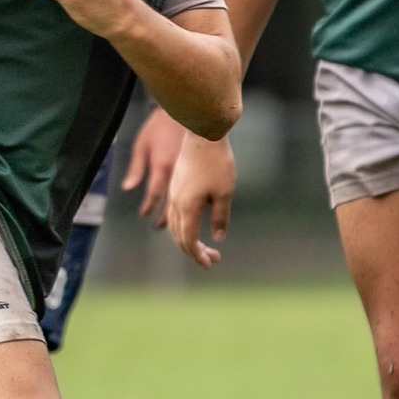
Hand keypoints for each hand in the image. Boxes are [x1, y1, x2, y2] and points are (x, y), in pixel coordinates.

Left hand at [122, 107, 188, 226]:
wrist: (185, 109)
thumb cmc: (160, 125)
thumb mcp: (141, 143)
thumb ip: (136, 167)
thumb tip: (127, 187)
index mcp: (161, 166)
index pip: (153, 194)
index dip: (148, 207)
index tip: (144, 215)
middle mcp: (176, 173)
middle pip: (171, 202)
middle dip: (165, 218)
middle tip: (158, 227)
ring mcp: (190, 172)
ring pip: (185, 199)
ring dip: (179, 213)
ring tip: (174, 222)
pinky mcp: (200, 169)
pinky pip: (196, 191)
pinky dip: (191, 201)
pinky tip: (189, 205)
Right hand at [164, 133, 236, 267]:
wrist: (203, 134)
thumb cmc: (217, 162)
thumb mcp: (225, 192)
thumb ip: (220, 217)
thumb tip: (218, 237)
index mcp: (187, 207)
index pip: (189, 240)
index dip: (199, 255)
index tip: (210, 263)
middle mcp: (176, 202)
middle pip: (179, 236)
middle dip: (195, 251)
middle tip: (213, 259)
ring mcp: (173, 193)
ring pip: (175, 225)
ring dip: (187, 239)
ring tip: (203, 246)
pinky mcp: (176, 184)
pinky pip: (175, 212)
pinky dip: (183, 225)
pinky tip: (194, 224)